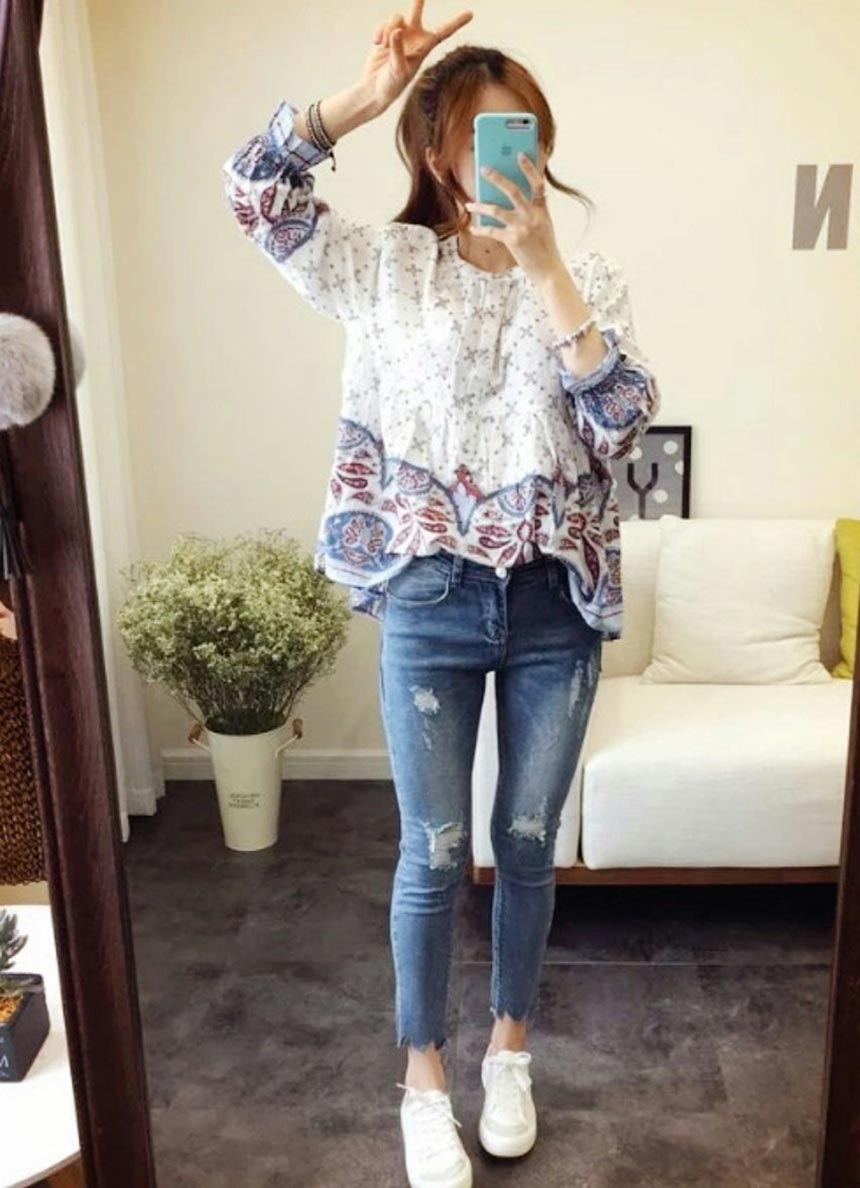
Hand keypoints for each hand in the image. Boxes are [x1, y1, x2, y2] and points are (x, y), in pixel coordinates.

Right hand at [359, 1, 472, 113]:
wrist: (374, 89)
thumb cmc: (391, 85)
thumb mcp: (398, 70)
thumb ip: (397, 50)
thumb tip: (397, 31)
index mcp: (423, 48)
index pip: (442, 33)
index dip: (456, 23)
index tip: (470, 13)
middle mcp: (413, 38)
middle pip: (417, 12)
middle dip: (417, 2)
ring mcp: (399, 35)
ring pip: (396, 17)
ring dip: (388, 27)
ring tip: (382, 45)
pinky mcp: (385, 35)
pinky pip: (383, 24)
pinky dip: (378, 31)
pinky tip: (376, 43)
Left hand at [464, 153, 563, 282]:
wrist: (548, 270)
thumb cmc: (544, 247)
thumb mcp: (543, 225)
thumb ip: (532, 210)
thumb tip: (509, 198)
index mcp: (542, 209)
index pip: (537, 183)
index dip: (529, 168)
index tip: (520, 155)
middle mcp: (532, 215)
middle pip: (513, 191)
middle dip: (497, 178)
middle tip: (484, 169)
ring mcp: (522, 227)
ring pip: (497, 210)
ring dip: (480, 206)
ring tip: (469, 204)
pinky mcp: (512, 240)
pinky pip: (492, 231)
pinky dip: (480, 230)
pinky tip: (472, 228)